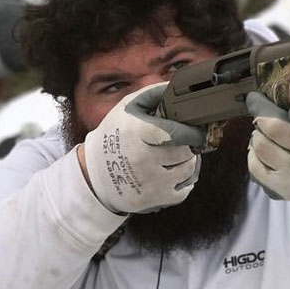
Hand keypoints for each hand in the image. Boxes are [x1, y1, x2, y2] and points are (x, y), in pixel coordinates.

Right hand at [82, 83, 205, 214]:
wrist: (94, 173)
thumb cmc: (115, 134)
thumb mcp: (129, 106)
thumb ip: (155, 93)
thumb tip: (180, 87)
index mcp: (138, 134)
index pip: (177, 134)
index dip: (192, 132)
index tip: (195, 130)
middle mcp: (144, 161)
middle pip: (187, 152)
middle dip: (188, 145)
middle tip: (180, 142)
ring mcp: (150, 184)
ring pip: (190, 169)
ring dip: (187, 161)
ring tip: (174, 156)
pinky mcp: (154, 200)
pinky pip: (186, 189)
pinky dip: (184, 180)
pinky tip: (172, 172)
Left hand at [245, 91, 289, 203]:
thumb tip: (280, 82)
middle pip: (275, 129)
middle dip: (262, 117)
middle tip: (262, 113)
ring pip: (261, 146)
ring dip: (257, 134)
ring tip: (263, 131)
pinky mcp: (285, 188)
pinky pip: (255, 166)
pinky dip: (254, 153)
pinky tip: (262, 148)